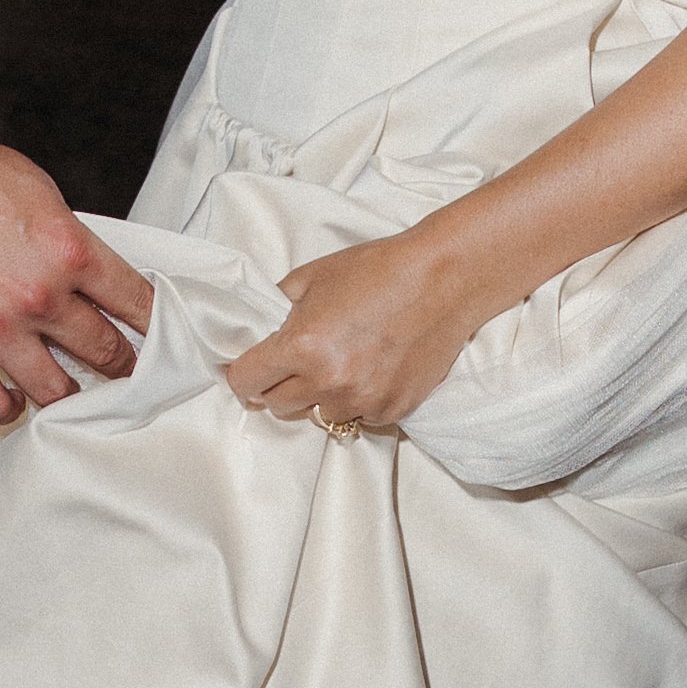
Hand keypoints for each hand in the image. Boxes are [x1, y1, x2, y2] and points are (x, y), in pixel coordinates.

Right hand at [0, 117, 150, 424]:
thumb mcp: (36, 191)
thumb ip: (69, 241)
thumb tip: (94, 278)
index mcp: (69, 248)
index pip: (139, 304)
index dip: (159, 328)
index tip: (164, 341)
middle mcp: (39, 295)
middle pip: (109, 355)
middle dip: (123, 367)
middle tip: (125, 373)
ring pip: (58, 393)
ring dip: (70, 394)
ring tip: (71, 390)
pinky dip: (11, 406)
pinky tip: (15, 395)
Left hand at [223, 231, 480, 431]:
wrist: (443, 279)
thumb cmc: (378, 269)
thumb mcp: (312, 276)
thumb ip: (278, 307)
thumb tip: (258, 329)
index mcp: (301, 347)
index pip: (246, 382)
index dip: (242, 374)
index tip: (249, 370)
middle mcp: (328, 382)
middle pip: (277, 405)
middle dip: (279, 385)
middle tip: (297, 363)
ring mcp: (362, 401)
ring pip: (319, 415)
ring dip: (320, 397)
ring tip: (341, 364)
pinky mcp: (393, 409)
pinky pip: (359, 417)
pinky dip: (358, 401)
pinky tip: (371, 370)